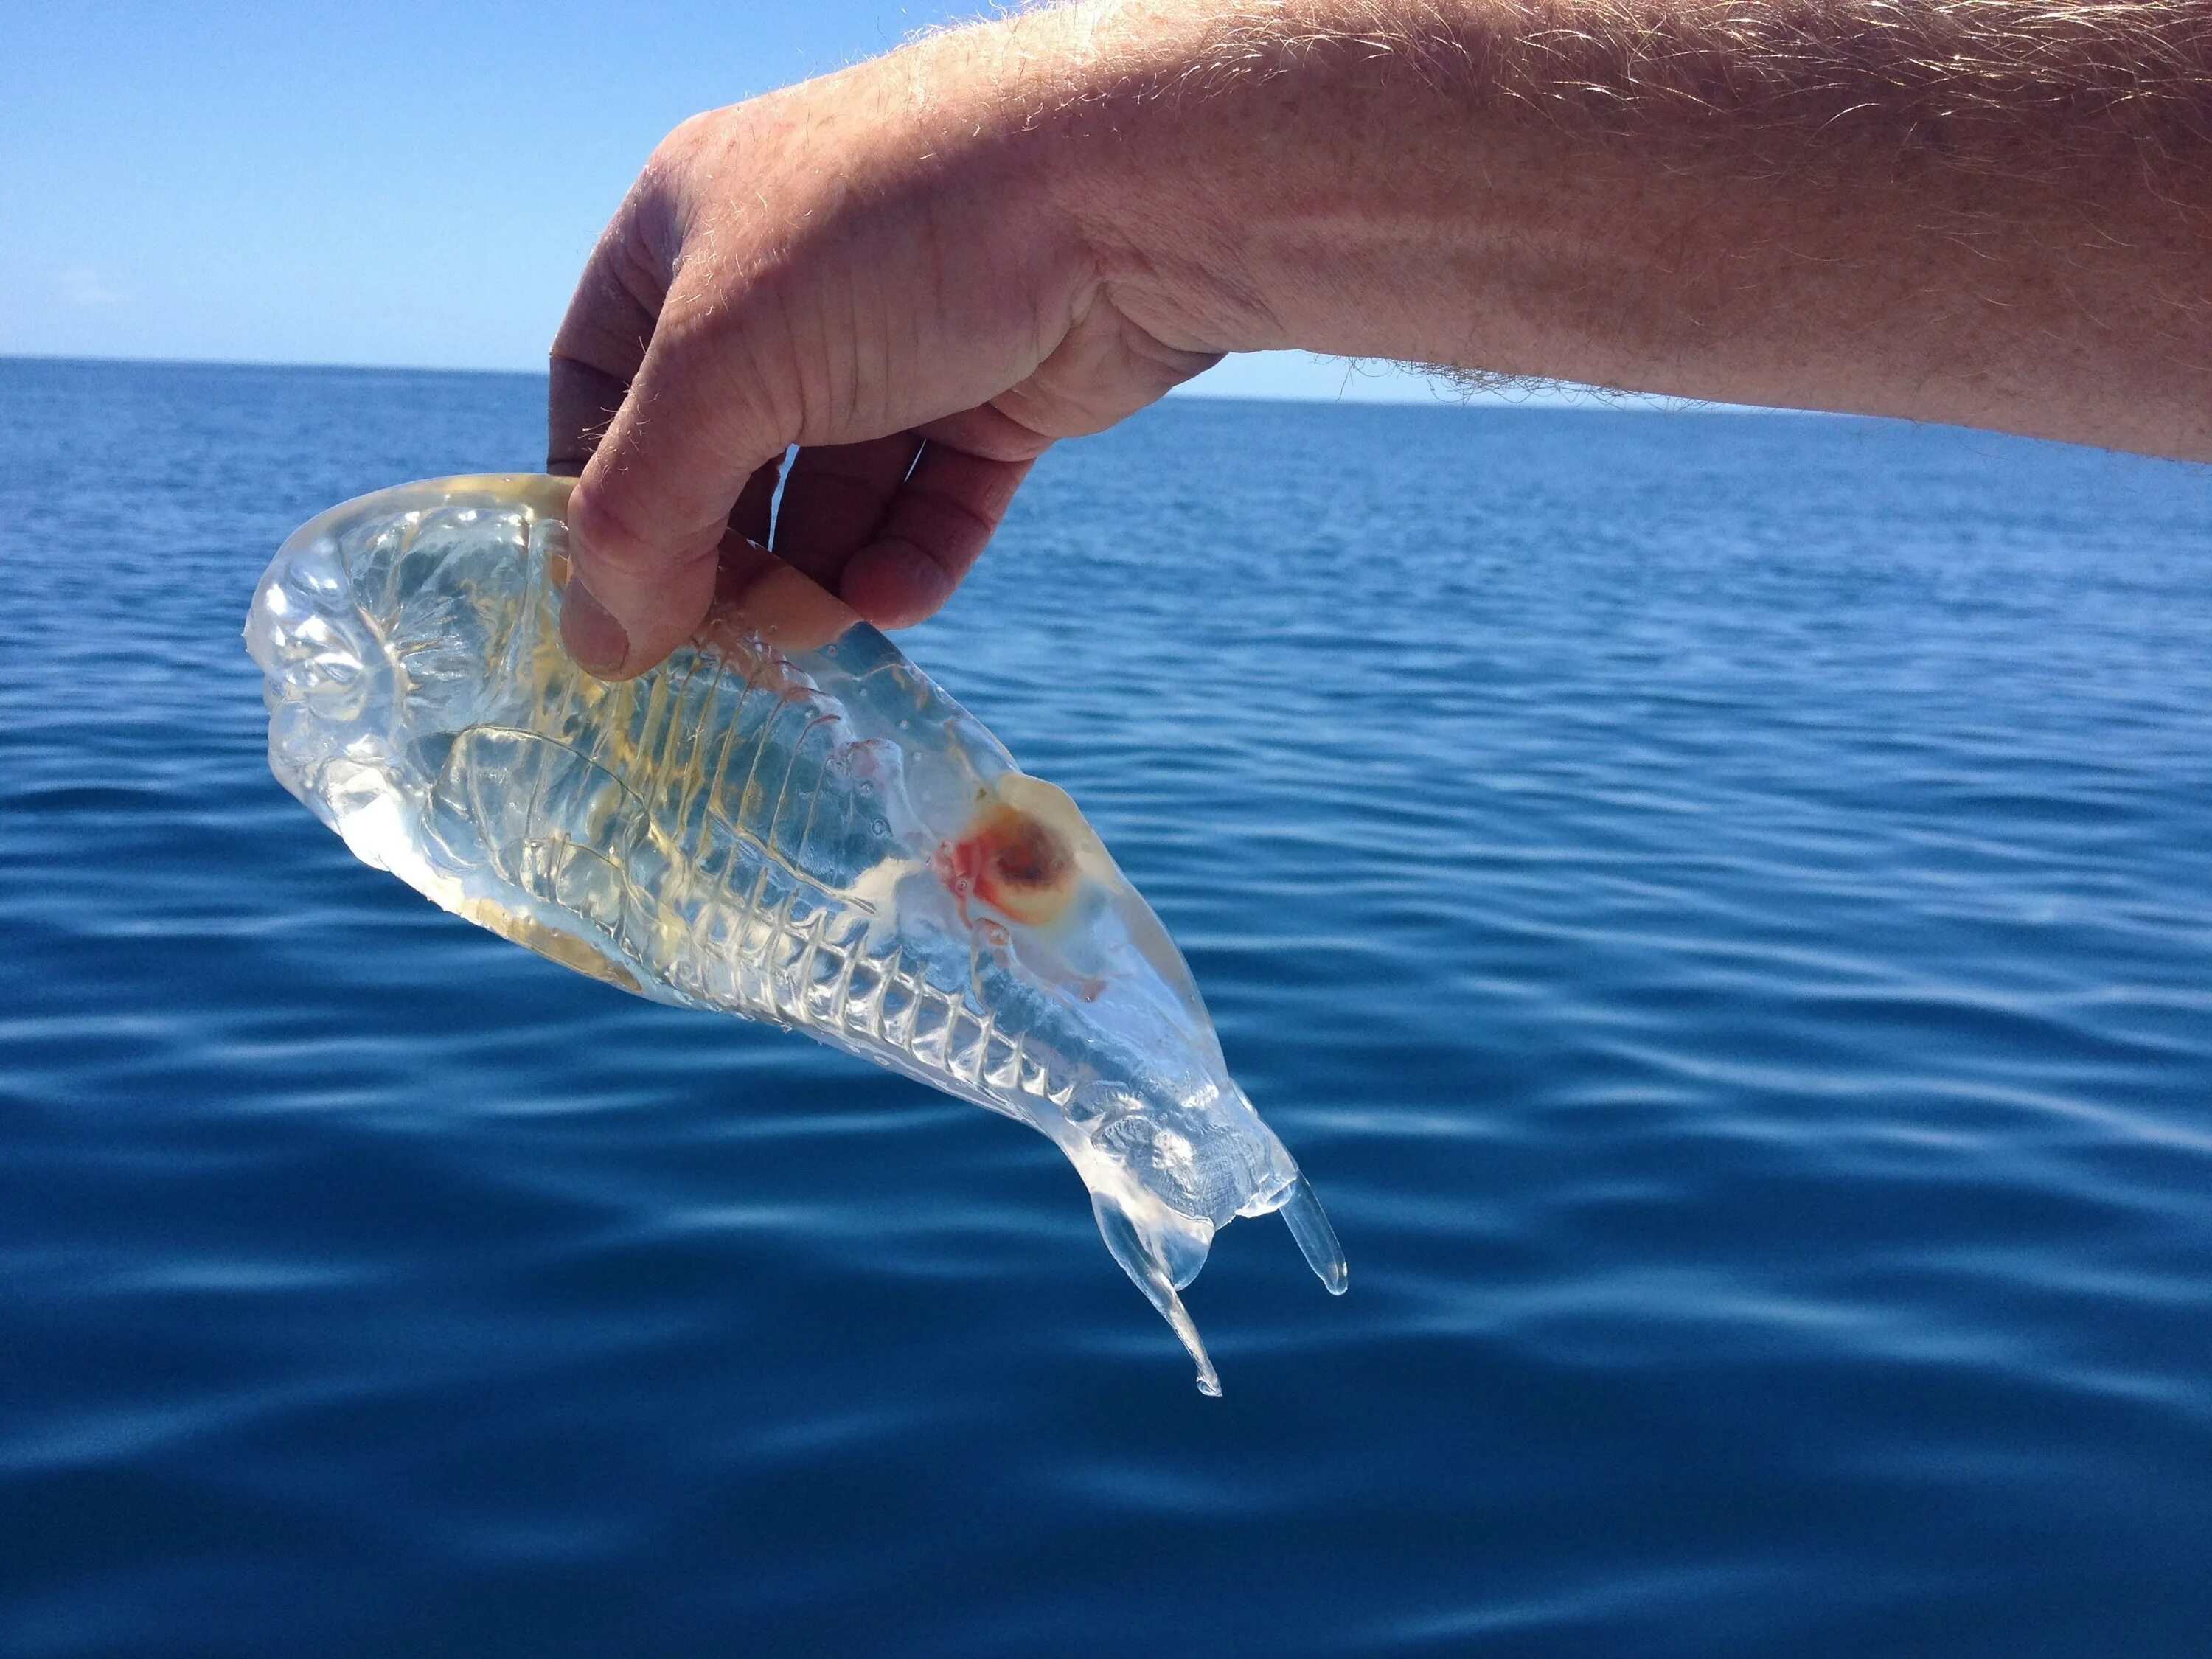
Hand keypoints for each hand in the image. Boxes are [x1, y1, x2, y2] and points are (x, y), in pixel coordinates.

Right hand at [548, 16, 1225, 677]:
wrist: (1122, 188)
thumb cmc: (891, 237)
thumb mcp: (721, 367)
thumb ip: (641, 512)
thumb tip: (600, 647)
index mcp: (686, 233)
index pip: (600, 386)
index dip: (597, 497)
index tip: (613, 601)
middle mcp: (786, 282)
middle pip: (719, 458)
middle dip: (723, 558)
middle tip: (728, 646)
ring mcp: (898, 340)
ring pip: (834, 497)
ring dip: (819, 576)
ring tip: (821, 631)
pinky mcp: (998, 395)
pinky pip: (932, 504)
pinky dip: (911, 561)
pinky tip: (895, 603)